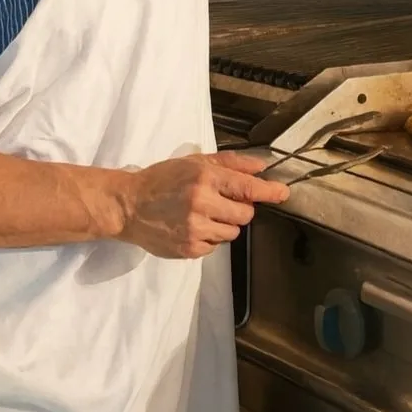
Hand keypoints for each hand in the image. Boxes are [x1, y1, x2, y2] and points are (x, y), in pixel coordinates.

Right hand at [119, 151, 288, 258]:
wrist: (128, 205)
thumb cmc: (163, 179)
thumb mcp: (194, 162)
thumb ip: (230, 163)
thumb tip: (261, 168)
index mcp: (204, 178)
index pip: (247, 187)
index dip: (268, 191)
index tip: (283, 194)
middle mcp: (202, 203)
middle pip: (245, 215)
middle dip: (239, 209)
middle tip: (221, 203)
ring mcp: (195, 229)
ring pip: (232, 232)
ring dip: (224, 225)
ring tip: (202, 215)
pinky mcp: (189, 249)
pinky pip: (215, 247)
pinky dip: (209, 238)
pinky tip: (192, 227)